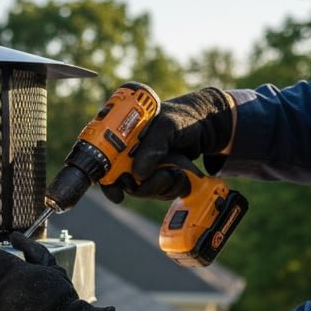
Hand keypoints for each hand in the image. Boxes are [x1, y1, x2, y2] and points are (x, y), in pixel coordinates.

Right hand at [104, 87, 234, 201]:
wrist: (207, 126)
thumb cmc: (183, 117)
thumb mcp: (168, 126)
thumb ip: (153, 146)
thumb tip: (138, 173)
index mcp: (121, 135)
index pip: (104, 163)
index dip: (108, 182)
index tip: (118, 193)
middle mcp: (128, 153)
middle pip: (122, 184)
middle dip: (142, 187)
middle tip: (164, 176)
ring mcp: (143, 166)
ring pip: (142, 191)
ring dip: (161, 188)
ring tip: (177, 171)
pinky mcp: (158, 176)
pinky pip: (158, 192)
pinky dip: (171, 189)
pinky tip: (181, 175)